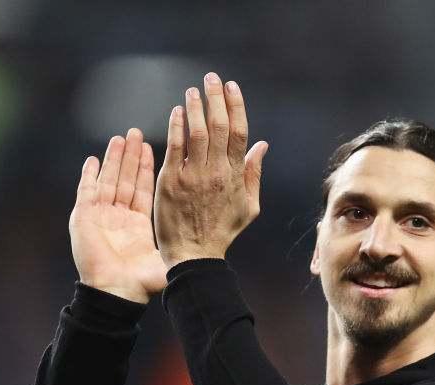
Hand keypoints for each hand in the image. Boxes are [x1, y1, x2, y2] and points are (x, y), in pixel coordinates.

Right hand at [69, 128, 167, 303]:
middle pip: (125, 180)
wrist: (116, 293)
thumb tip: (204, 237)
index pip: (142, 189)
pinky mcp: (84, 219)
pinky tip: (93, 159)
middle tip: (136, 133)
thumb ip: (179, 244)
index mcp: (138, 225)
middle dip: (130, 157)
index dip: (145, 168)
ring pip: (107, 180)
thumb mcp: (165, 259)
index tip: (151, 147)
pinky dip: (89, 175)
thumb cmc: (141, 283)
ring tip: (120, 138)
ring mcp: (101, 217)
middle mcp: (119, 218)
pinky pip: (86, 192)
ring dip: (113, 160)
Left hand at [154, 72, 267, 265]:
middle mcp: (216, 172)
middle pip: (219, 126)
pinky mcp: (171, 180)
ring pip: (197, 131)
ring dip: (196, 106)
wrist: (195, 255)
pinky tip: (178, 110)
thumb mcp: (248, 207)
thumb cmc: (222, 233)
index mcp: (236, 177)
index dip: (236, 106)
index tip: (232, 87)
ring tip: (194, 90)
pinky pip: (175, 145)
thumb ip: (254, 174)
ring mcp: (193, 175)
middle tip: (212, 78)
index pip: (240, 133)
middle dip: (216, 98)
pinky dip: (177, 125)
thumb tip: (262, 146)